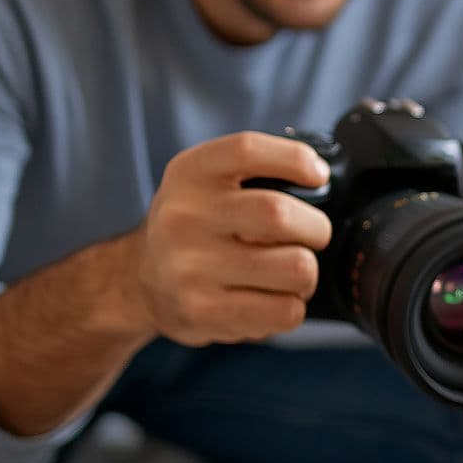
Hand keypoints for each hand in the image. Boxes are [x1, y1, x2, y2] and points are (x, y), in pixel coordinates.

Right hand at [131, 131, 333, 345]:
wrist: (141, 281)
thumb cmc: (198, 225)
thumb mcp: (207, 181)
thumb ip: (257, 171)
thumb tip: (320, 174)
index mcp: (190, 174)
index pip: (246, 150)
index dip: (293, 159)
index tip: (318, 176)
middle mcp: (183, 217)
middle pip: (278, 214)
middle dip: (316, 228)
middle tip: (312, 237)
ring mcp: (189, 268)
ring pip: (294, 267)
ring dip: (307, 274)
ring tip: (290, 274)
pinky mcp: (202, 312)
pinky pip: (285, 311)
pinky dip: (293, 307)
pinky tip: (272, 299)